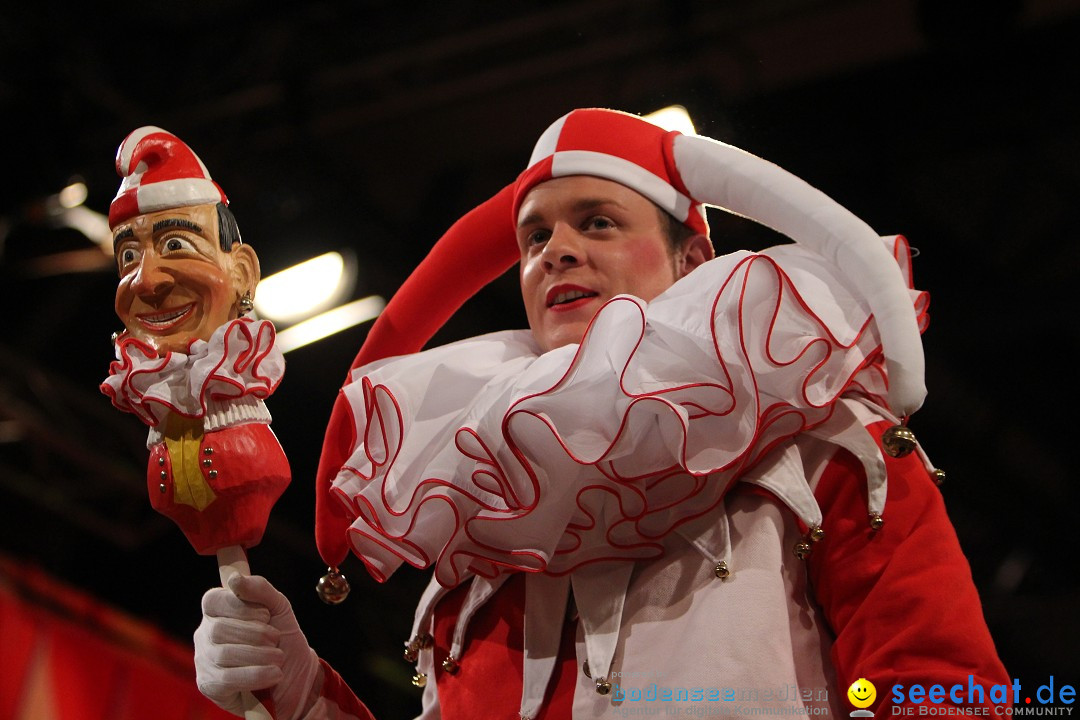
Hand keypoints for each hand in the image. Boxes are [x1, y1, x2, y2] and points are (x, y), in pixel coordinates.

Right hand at [195, 574, 321, 719]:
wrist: (296, 675)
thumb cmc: (283, 638)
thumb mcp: (278, 607)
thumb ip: (259, 588)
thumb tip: (233, 579)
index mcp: (217, 610)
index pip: (213, 600)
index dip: (242, 607)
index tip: (266, 615)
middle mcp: (205, 634)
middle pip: (219, 629)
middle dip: (256, 634)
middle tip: (276, 639)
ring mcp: (204, 660)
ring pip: (224, 655)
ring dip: (260, 655)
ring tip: (278, 657)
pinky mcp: (209, 685)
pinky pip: (226, 679)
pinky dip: (256, 675)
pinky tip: (274, 674)